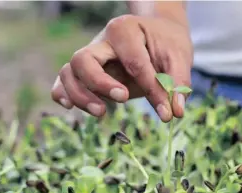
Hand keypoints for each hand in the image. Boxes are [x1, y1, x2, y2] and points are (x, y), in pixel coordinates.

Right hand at [50, 14, 192, 121]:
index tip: (167, 112)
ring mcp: (90, 56)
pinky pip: (62, 80)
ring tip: (102, 112)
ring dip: (80, 95)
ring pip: (68, 72)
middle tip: (123, 99)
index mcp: (125, 29)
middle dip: (99, 84)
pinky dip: (62, 93)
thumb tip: (174, 112)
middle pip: (83, 60)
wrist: (157, 33)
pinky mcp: (85, 71)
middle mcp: (101, 41)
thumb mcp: (179, 57)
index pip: (134, 62)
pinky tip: (71, 107)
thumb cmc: (166, 43)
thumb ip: (177, 82)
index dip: (151, 89)